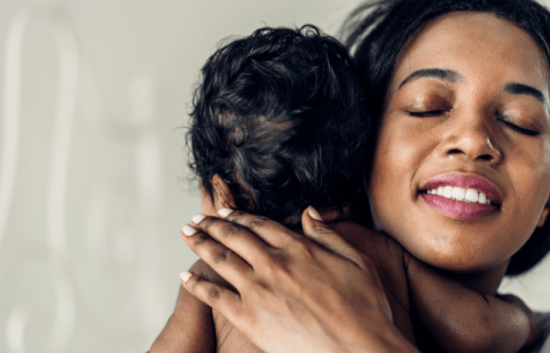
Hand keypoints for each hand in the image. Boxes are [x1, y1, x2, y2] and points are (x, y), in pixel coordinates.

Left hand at [179, 207, 417, 352]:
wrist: (359, 348)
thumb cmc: (365, 309)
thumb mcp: (356, 260)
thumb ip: (328, 234)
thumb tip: (309, 213)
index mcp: (298, 248)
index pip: (259, 225)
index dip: (239, 216)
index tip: (226, 211)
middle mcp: (273, 263)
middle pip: (234, 236)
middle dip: (212, 224)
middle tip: (197, 219)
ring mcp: (258, 290)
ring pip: (220, 259)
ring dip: (200, 243)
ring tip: (187, 234)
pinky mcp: (248, 317)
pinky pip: (215, 296)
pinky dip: (197, 284)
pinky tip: (185, 276)